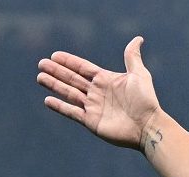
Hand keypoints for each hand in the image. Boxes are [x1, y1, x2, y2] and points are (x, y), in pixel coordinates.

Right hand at [37, 36, 161, 150]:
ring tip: (40, 77)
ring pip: (69, 93)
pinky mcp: (91, 121)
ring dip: (54, 85)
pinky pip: (72, 112)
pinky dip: (60, 107)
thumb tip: (138, 39)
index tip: (54, 55)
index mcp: (106, 80)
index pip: (83, 68)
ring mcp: (93, 107)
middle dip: (57, 72)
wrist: (148, 126)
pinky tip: (47, 100)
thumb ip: (132, 57)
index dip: (69, 62)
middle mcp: (98, 93)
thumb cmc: (146, 101)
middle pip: (73, 79)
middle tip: (41, 64)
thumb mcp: (139, 75)